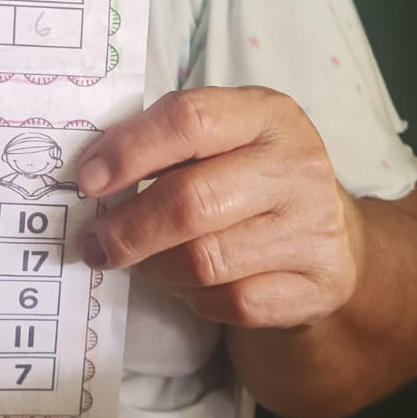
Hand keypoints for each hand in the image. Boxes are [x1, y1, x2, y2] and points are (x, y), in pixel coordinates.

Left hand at [76, 87, 363, 329]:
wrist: (329, 237)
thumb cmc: (250, 178)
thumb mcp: (223, 141)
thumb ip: (166, 145)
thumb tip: (92, 176)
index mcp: (266, 114)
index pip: (189, 120)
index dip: (129, 150)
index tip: (87, 181)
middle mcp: (297, 165)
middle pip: (191, 201)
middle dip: (128, 228)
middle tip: (94, 243)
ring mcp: (314, 227)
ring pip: (206, 260)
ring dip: (156, 267)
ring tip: (141, 262)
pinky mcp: (320, 284)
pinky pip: (234, 302)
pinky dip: (196, 298)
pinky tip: (188, 285)